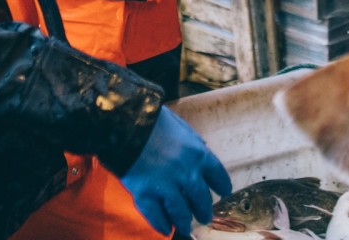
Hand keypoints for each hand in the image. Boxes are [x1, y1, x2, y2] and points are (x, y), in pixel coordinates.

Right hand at [119, 108, 231, 236]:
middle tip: (205, 216)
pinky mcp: (144, 194)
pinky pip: (157, 216)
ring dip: (185, 222)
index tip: (223, 192)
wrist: (125, 121)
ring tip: (186, 227)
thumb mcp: (180, 125)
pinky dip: (162, 225)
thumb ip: (193, 140)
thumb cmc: (152, 119)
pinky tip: (166, 230)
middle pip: (202, 199)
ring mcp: (165, 186)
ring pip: (181, 212)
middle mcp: (186, 173)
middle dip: (204, 210)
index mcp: (198, 154)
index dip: (222, 187)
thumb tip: (203, 148)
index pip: (218, 176)